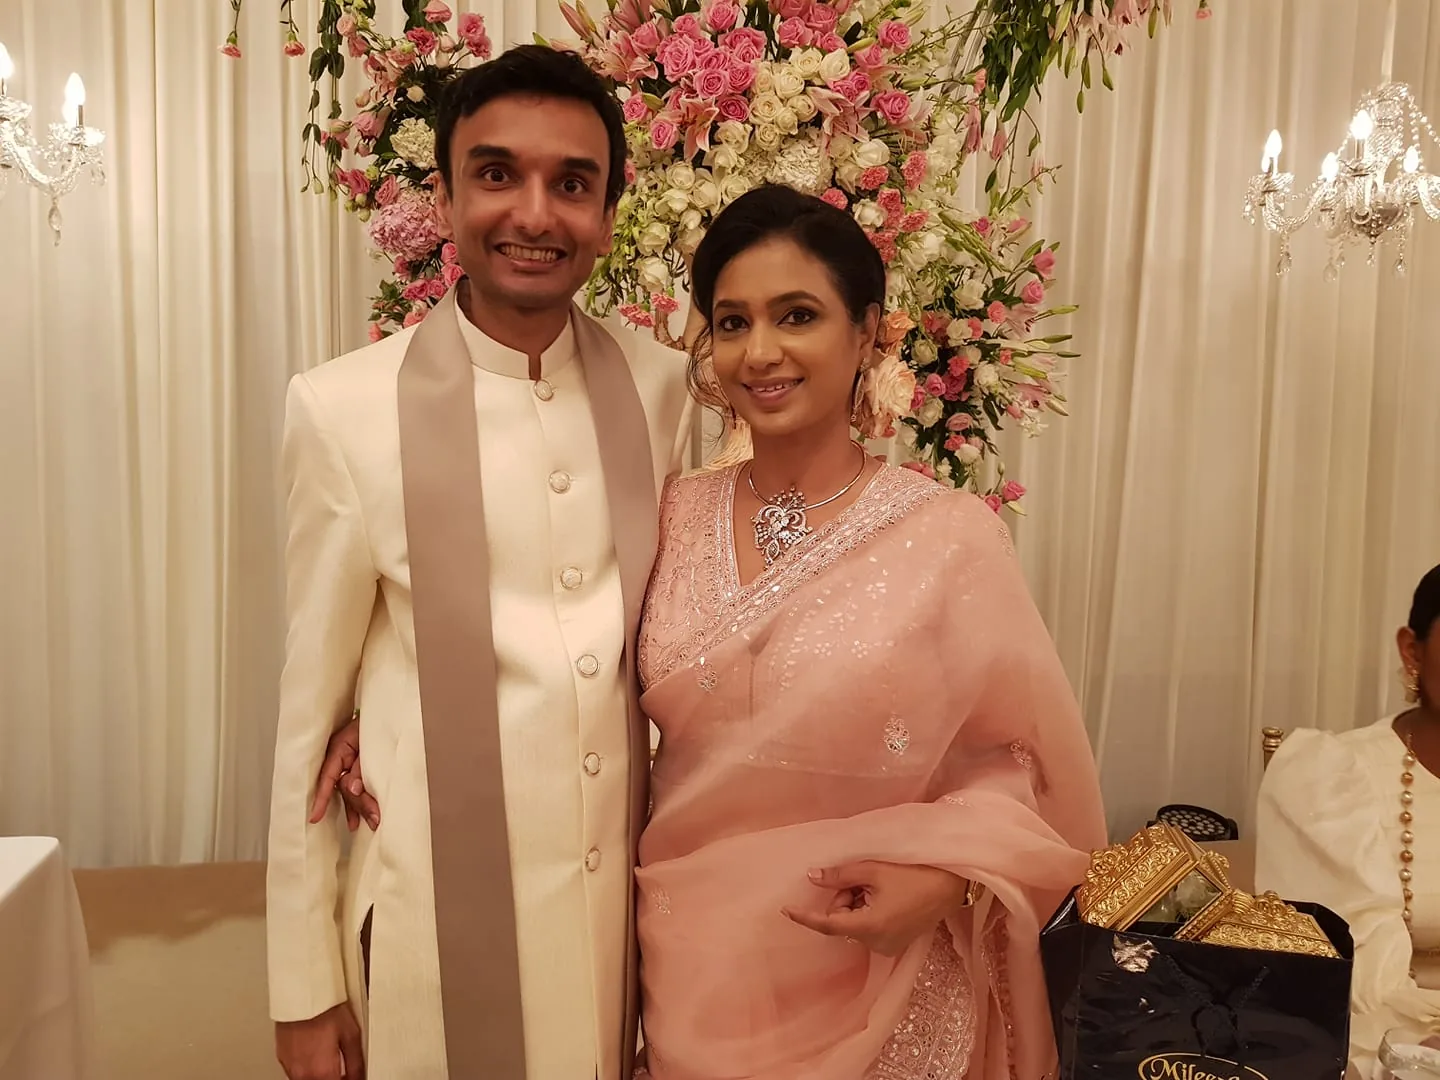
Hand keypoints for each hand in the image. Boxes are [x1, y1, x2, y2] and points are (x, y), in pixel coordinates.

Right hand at [275, 1002, 364, 1079]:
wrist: (301, 994)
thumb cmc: (324, 1009)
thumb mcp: (352, 1034)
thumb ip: (356, 1063)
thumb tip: (360, 1076)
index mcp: (323, 1071)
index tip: (353, 1076)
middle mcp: (304, 1074)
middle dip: (334, 1078)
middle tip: (343, 1070)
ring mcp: (290, 1067)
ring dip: (320, 1075)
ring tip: (329, 1059)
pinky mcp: (282, 1058)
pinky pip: (296, 1072)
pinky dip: (307, 1068)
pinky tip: (315, 1053)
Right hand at [308, 715, 379, 831]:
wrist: (389, 714)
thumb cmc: (379, 724)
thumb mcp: (372, 744)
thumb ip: (362, 767)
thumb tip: (353, 789)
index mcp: (339, 747)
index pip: (327, 776)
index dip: (321, 798)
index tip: (315, 816)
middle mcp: (340, 758)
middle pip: (343, 788)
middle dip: (357, 806)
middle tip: (375, 819)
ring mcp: (348, 765)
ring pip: (350, 792)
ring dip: (360, 809)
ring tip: (372, 823)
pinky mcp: (357, 770)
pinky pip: (354, 790)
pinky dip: (358, 805)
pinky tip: (357, 821)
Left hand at [782, 861, 971, 956]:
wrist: (951, 884)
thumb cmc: (914, 873)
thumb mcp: (873, 870)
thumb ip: (840, 876)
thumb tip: (813, 877)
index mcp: (869, 927)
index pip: (828, 924)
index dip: (805, 917)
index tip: (786, 910)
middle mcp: (876, 943)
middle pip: (842, 920)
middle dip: (845, 897)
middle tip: (864, 878)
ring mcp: (887, 945)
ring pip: (855, 922)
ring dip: (858, 902)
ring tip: (880, 884)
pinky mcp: (896, 942)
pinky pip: (869, 927)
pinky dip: (869, 910)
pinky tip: (887, 894)